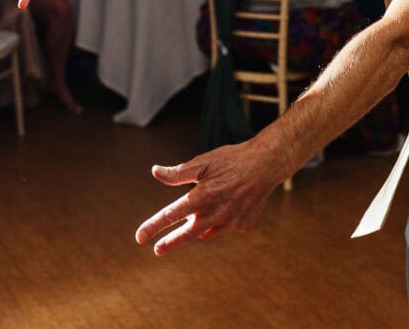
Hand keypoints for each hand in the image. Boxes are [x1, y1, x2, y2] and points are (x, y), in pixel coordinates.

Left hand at [135, 139, 285, 255]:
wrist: (267, 164)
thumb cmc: (232, 160)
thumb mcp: (203, 162)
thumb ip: (178, 173)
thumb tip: (155, 172)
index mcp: (202, 197)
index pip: (171, 215)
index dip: (153, 226)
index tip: (140, 237)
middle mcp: (215, 213)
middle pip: (187, 234)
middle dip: (170, 243)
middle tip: (157, 249)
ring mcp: (231, 222)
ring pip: (206, 231)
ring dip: (196, 227)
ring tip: (190, 221)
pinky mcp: (243, 225)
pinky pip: (224, 226)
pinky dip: (218, 220)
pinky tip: (224, 206)